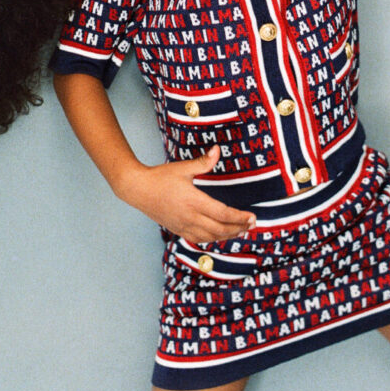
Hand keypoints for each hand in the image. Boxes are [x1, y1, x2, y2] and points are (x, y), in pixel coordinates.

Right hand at [117, 147, 256, 243]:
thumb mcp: (183, 168)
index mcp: (193, 201)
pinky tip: (219, 235)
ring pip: (210, 237)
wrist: (137, 189)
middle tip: (252, 225)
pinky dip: (212, 239)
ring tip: (240, 230)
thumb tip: (217, 150)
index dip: (239, 217)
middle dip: (238, 228)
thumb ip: (203, 162)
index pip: (222, 213)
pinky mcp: (177, 229)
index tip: (252, 217)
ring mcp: (183, 225)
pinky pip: (199, 239)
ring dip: (227, 236)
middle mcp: (190, 217)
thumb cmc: (160, 177)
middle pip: (220, 229)